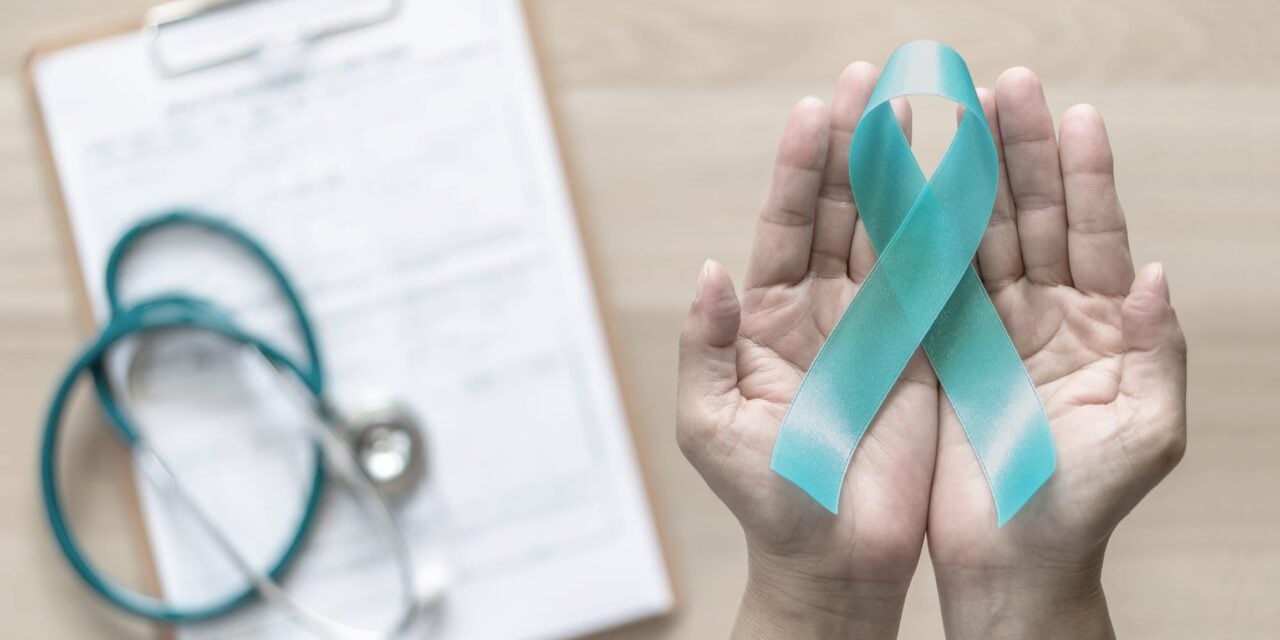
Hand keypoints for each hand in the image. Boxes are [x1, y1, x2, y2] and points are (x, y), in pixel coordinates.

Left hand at [677, 63, 931, 638]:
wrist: (835, 556)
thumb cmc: (765, 497)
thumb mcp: (711, 423)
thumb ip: (707, 344)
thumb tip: (710, 269)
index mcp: (768, 315)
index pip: (783, 223)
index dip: (797, 166)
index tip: (815, 108)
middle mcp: (823, 307)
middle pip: (840, 209)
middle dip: (856, 145)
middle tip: (876, 80)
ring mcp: (877, 323)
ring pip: (893, 230)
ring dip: (907, 172)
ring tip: (926, 108)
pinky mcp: (926, 348)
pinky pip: (939, 278)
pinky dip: (951, 229)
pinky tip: (964, 178)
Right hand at [927, 68, 1187, 638]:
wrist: (1009, 566)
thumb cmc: (1082, 509)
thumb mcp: (1145, 435)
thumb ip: (1158, 351)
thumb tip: (1153, 270)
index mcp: (1098, 327)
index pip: (1091, 234)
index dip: (1083, 175)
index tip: (1071, 114)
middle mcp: (1041, 316)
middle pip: (1028, 217)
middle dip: (1015, 151)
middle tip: (996, 86)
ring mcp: (984, 329)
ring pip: (971, 238)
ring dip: (958, 177)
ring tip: (942, 114)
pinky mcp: (933, 350)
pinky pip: (922, 281)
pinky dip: (911, 233)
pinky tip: (899, 187)